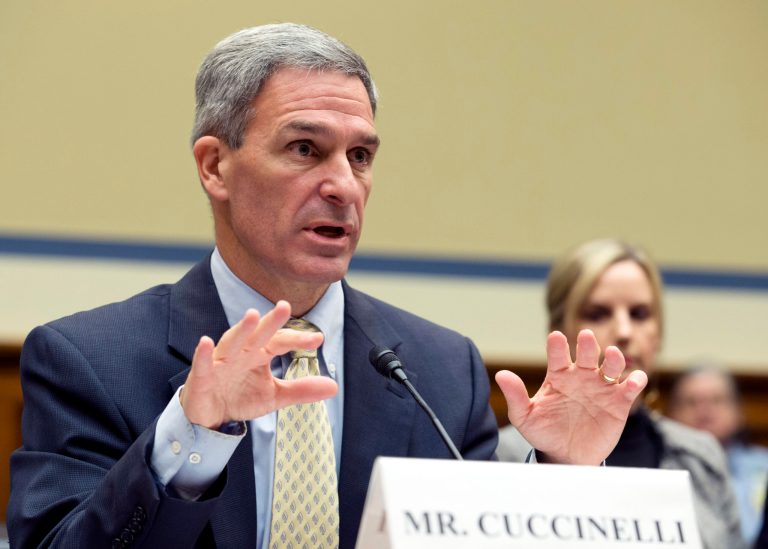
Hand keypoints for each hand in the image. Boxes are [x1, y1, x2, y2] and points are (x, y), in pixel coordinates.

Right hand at [180, 300, 337, 428]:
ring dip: (241, 329)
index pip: (281, 341)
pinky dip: (203, 353)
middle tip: (285, 306)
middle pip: (257, 334)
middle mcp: (241, 352)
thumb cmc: (241, 397)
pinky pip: (202, 363)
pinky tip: (206, 341)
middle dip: (270, 321)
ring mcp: (220, 362)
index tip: (319, 339)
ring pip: (232, 342)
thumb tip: (334, 386)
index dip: (298, 339)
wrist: (211, 417)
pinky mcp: (202, 376)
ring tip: (252, 315)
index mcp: (259, 353)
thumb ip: (302, 390)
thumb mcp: (275, 396)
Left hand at [496, 329, 646, 464]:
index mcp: (558, 375)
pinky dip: (635, 381)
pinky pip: (630, 388)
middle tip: (585, 337)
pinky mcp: (619, 403)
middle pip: (587, 354)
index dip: (558, 346)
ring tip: (611, 355)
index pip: (558, 355)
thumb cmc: (544, 432)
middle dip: (587, 345)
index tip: (556, 337)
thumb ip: (515, 396)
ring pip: (612, 365)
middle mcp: (581, 376)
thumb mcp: (525, 417)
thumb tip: (500, 374)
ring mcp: (601, 387)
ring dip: (614, 358)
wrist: (566, 457)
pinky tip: (633, 380)